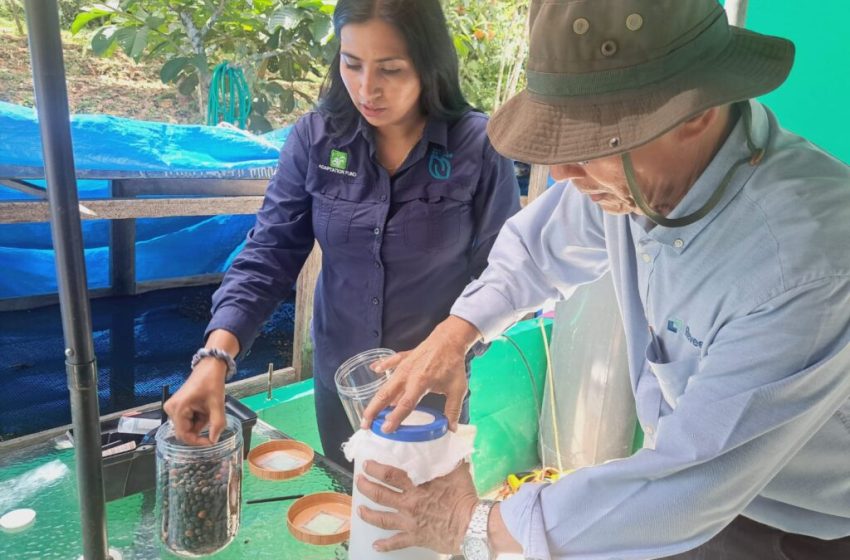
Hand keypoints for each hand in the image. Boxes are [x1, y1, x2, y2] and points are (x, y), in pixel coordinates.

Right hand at [163, 358, 226, 444]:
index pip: (184, 435)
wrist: (209, 367)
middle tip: (211, 416)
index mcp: (178, 408)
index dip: (198, 441)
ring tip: (208, 408)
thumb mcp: (218, 404)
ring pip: (187, 425)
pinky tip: (203, 407)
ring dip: (200, 422)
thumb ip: (217, 424)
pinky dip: (197, 417)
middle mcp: (170, 409)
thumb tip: (214, 441)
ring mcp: (172, 407)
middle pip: (186, 430)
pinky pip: (186, 419)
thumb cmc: (212, 383)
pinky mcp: (176, 406)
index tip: (211, 442)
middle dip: (200, 427)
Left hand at [356, 460, 478, 553]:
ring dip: (368, 514)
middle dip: (366, 487)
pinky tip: (375, 545)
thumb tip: (446, 442)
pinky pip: (396, 543)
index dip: (375, 469)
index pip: (389, 475)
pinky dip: (385, 545)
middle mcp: (408, 504)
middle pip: (380, 495)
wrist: (471, 524)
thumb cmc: (464, 497)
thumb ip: (447, 458)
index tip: (367, 464)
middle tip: (359, 481)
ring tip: (359, 510)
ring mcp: (409, 522)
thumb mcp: (456, 471)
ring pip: (382, 519)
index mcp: (416, 486)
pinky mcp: (415, 537)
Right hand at [362, 316, 481, 431]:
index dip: (395, 418)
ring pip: (385, 383)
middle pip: (387, 395)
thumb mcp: (457, 388)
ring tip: (367, 412)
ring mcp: (403, 366)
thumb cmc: (453, 365)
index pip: (405, 404)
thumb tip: (451, 428)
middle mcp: (408, 375)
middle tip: (365, 425)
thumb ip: (453, 409)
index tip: (385, 429)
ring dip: (375, 398)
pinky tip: (374, 369)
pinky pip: (390, 362)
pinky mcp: (403, 357)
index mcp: (421, 383)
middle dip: (374, 411)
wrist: (450, 340)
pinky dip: (382, 365)